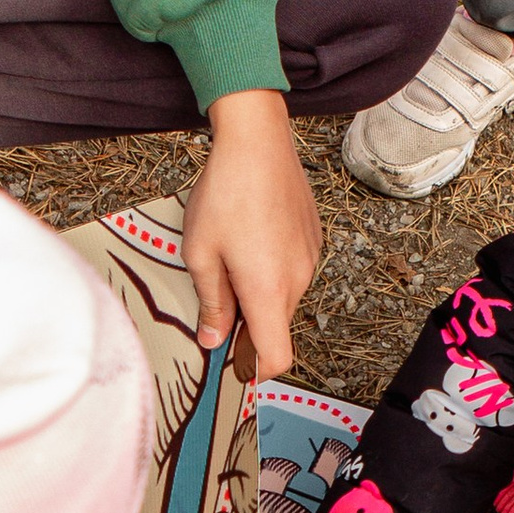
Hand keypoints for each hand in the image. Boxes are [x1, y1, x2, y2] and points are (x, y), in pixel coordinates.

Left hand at [183, 90, 318, 370]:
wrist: (258, 141)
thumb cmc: (225, 193)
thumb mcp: (201, 252)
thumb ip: (210, 302)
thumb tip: (214, 338)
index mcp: (267, 290)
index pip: (276, 356)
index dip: (256, 370)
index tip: (237, 367)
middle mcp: (297, 280)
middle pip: (276, 325)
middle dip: (249, 324)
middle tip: (215, 299)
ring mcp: (309, 258)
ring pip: (283, 296)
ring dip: (259, 292)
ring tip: (230, 256)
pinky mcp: (313, 238)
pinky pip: (293, 269)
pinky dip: (272, 268)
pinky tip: (250, 236)